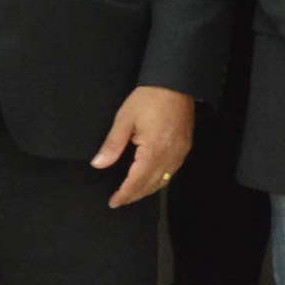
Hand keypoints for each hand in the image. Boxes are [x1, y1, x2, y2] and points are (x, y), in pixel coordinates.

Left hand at [91, 85, 194, 208]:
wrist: (176, 82)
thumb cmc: (147, 99)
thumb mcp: (125, 119)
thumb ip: (112, 144)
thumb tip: (98, 164)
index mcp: (154, 150)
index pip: (137, 181)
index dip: (125, 194)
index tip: (113, 202)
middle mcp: (170, 156)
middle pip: (152, 184)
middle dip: (135, 195)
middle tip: (120, 201)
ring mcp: (180, 153)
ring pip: (164, 180)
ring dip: (148, 190)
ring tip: (133, 194)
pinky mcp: (185, 147)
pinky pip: (172, 172)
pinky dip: (160, 180)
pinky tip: (151, 179)